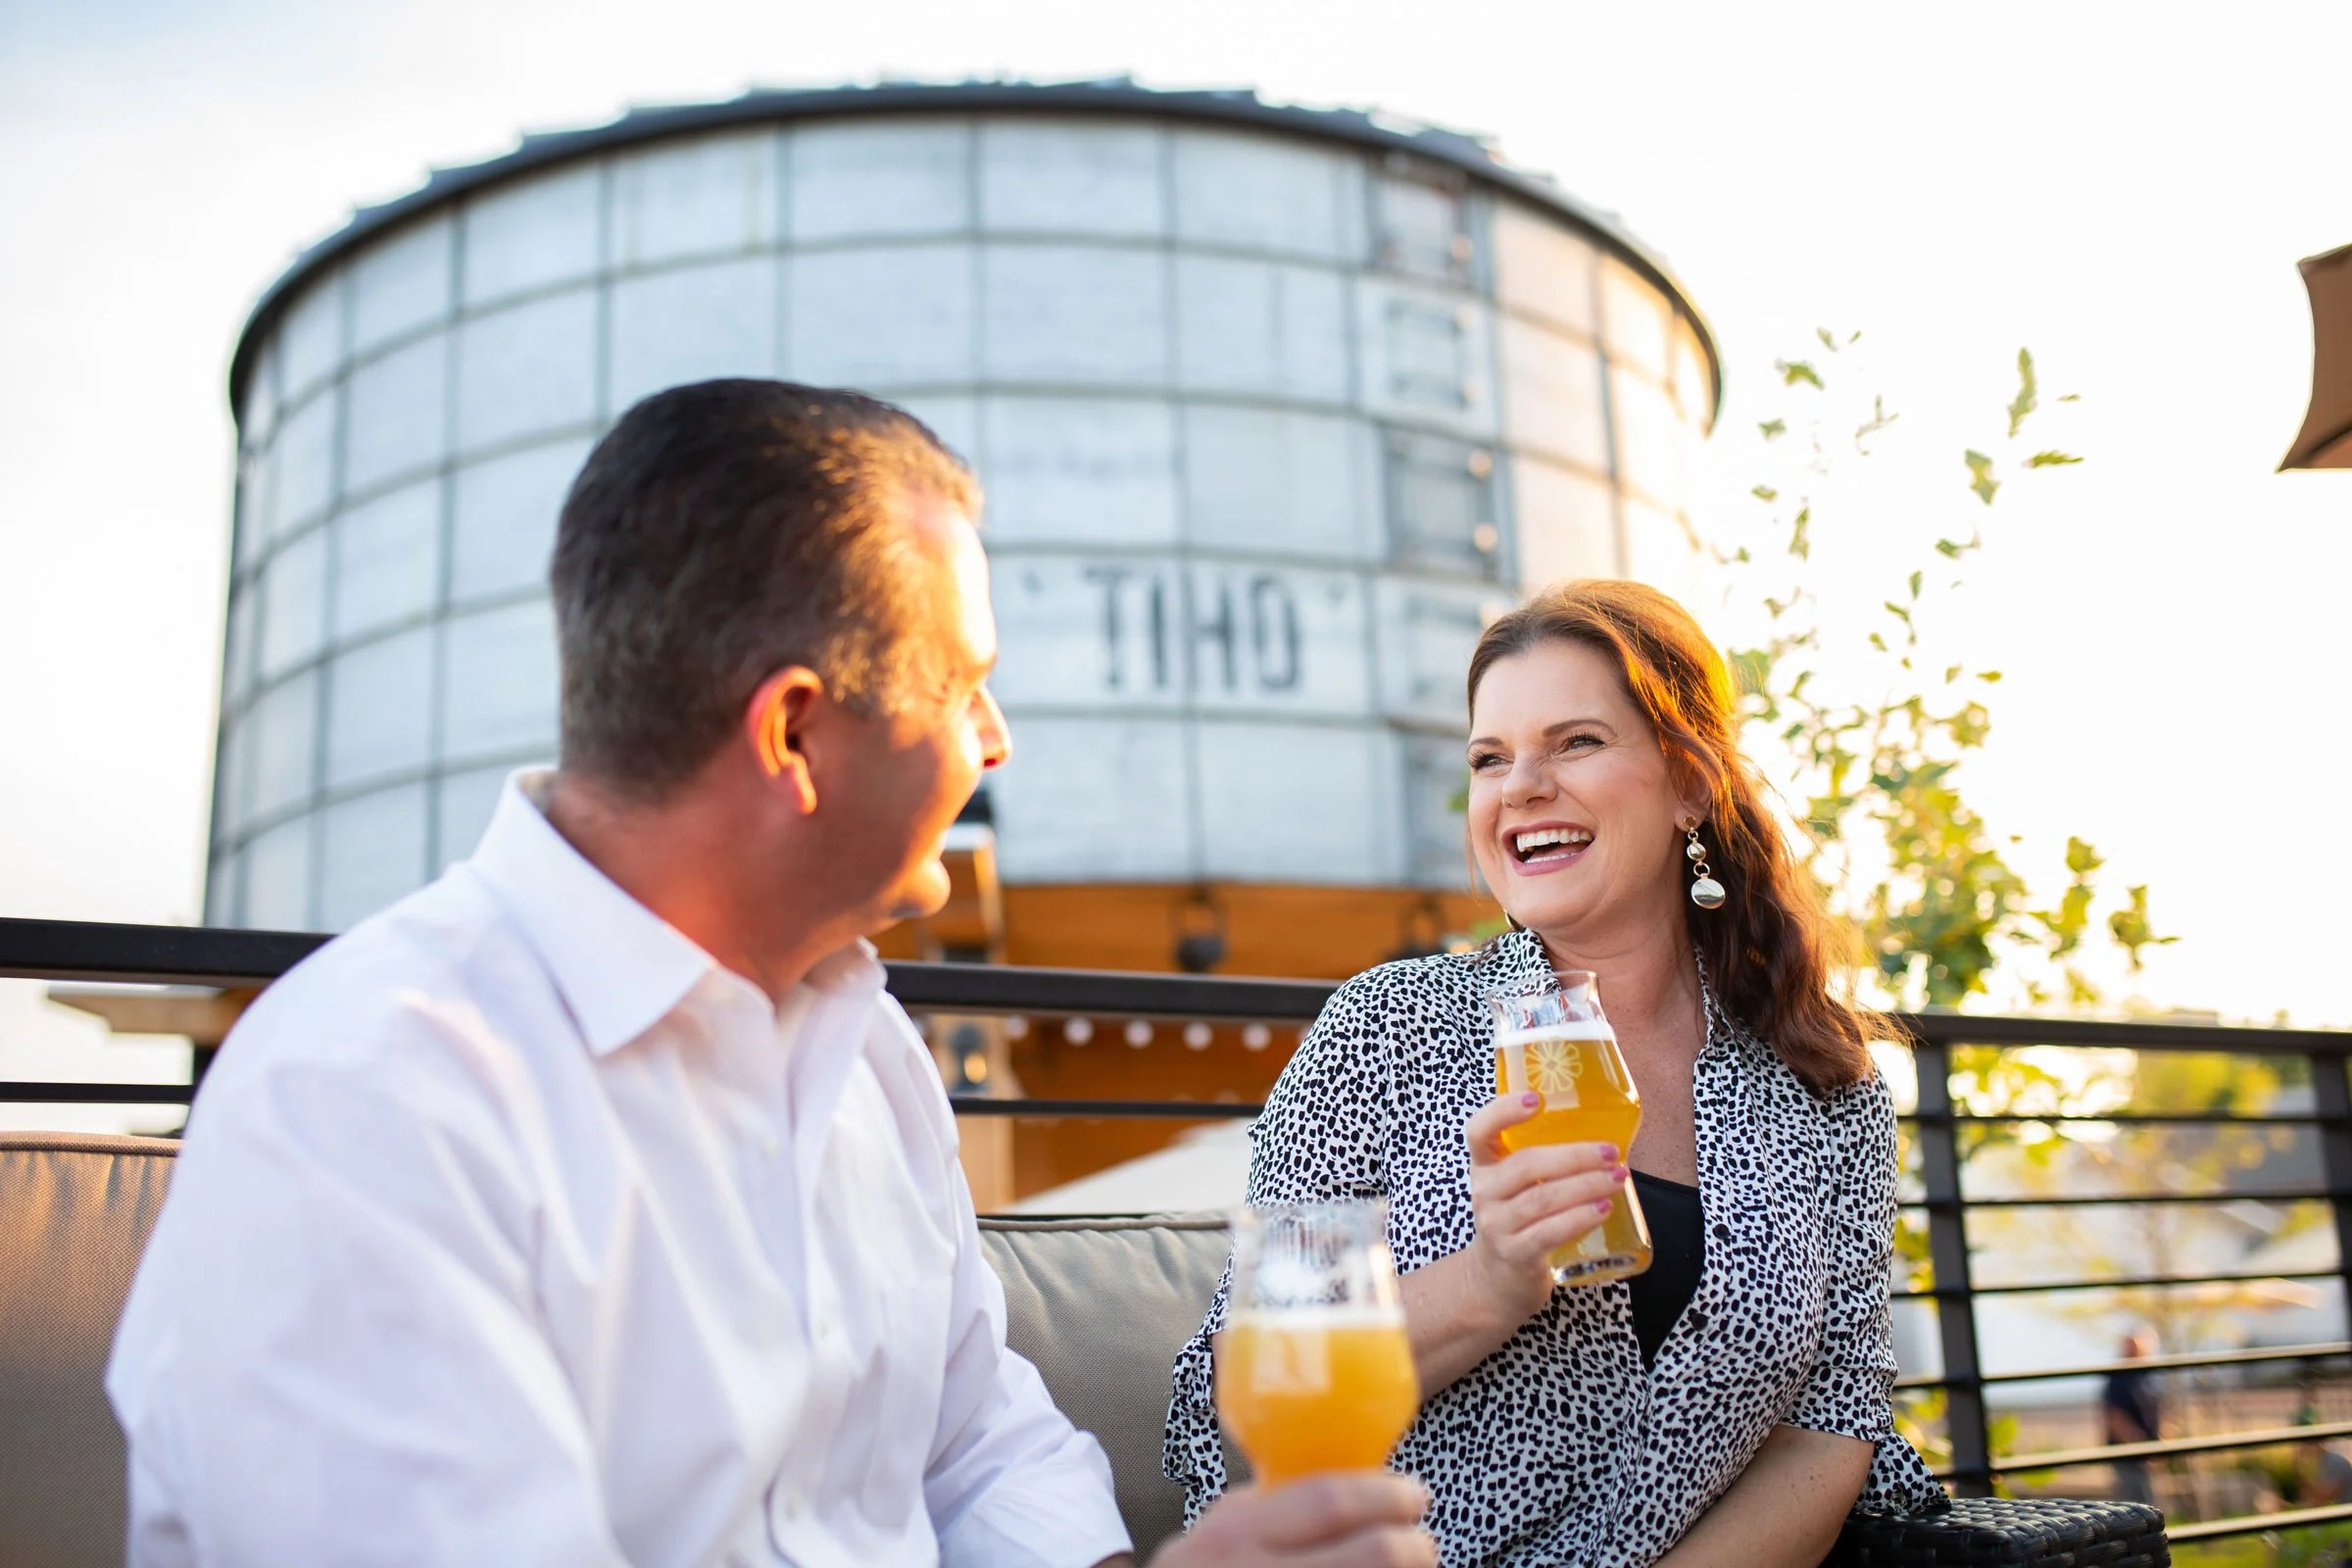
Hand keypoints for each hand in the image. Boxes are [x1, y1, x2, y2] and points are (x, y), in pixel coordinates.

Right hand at [1149, 1474, 1436, 1567]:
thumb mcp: (1221, 1531)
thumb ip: (1272, 1506)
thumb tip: (1352, 1481)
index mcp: (1237, 1535)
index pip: (1329, 1501)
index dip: (1385, 1495)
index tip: (1414, 1494)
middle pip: (1373, 1555)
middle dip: (1413, 1546)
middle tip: (1422, 1542)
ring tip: (1411, 1567)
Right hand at [1462, 1093, 1625, 1323]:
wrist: (1497, 1281)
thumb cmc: (1517, 1223)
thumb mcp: (1516, 1188)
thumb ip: (1542, 1163)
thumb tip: (1603, 1138)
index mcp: (1484, 1167)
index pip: (1479, 1131)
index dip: (1503, 1112)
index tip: (1537, 1099)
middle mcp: (1484, 1193)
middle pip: (1525, 1165)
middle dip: (1573, 1156)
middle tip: (1610, 1151)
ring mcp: (1496, 1226)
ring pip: (1541, 1199)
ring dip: (1584, 1186)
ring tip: (1616, 1178)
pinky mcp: (1515, 1255)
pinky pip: (1549, 1232)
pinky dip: (1579, 1219)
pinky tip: (1603, 1209)